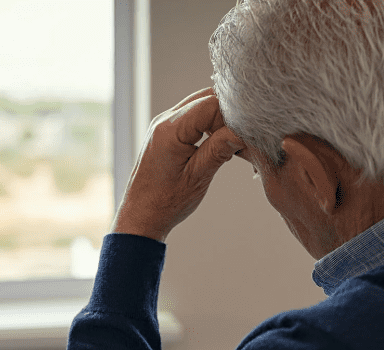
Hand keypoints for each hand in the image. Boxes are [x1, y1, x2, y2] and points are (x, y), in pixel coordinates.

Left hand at [112, 87, 245, 242]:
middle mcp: (163, 121)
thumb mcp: (198, 177)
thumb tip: (242, 130)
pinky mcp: (165, 132)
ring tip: (228, 144)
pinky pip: (192, 117)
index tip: (242, 136)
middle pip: (205, 98)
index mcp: (169, 130)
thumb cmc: (165, 202)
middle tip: (239, 139)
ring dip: (218, 120)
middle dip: (227, 115)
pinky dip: (208, 125)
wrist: (141, 216)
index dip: (231, 117)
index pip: (210, 104)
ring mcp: (162, 125)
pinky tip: (216, 145)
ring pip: (200, 105)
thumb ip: (219, 149)